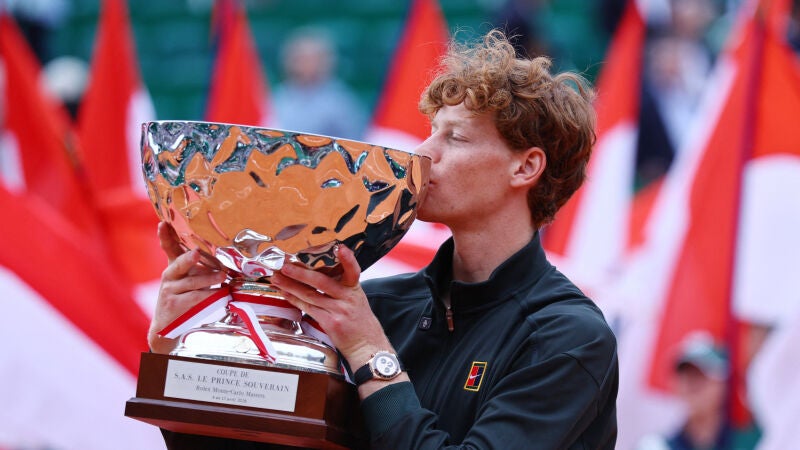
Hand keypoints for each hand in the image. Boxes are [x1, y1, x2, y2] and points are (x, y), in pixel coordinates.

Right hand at [148, 222, 226, 352]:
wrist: (167, 326)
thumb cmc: (183, 297)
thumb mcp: (187, 279)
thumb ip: (197, 267)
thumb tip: (220, 254)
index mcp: (173, 267)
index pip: (168, 248)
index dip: (165, 236)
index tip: (163, 223)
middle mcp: (169, 276)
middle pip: (178, 264)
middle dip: (188, 259)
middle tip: (197, 254)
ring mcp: (170, 291)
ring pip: (192, 283)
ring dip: (208, 279)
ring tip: (222, 277)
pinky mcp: (175, 306)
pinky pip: (195, 299)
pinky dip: (209, 296)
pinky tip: (220, 294)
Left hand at [270, 245, 391, 367]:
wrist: (366, 345)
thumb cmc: (359, 320)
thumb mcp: (357, 298)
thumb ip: (343, 285)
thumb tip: (320, 272)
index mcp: (355, 289)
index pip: (353, 271)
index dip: (348, 259)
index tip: (340, 248)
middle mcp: (347, 298)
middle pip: (322, 281)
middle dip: (301, 273)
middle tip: (285, 265)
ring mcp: (338, 311)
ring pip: (310, 295)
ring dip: (291, 285)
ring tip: (277, 278)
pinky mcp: (330, 323)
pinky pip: (308, 308)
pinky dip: (295, 299)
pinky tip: (285, 293)